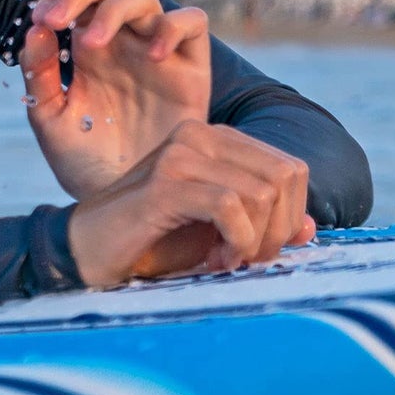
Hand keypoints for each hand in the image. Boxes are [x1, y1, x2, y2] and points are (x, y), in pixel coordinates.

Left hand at [21, 0, 209, 198]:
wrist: (128, 206)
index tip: (40, 18)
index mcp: (88, 43)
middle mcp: (124, 38)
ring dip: (114, 8)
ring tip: (93, 42)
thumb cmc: (87, 165)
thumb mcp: (51, 120)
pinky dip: (173, 27)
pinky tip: (152, 55)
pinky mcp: (191, 70)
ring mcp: (158, 50)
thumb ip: (39, 74)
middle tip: (56, 16)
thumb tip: (35, 28)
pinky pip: (193, 24)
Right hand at [66, 120, 316, 286]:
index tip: (256, 249)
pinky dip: (236, 242)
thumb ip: (261, 224)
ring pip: (263, 191)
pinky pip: (231, 207)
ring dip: (255, 241)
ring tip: (224, 261)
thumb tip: (310, 227)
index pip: (291, 168)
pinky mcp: (166, 182)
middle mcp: (200, 133)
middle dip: (278, 229)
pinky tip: (214, 260)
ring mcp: (182, 153)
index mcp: (216, 138)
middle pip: (286, 176)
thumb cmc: (149, 242)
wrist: (84, 251)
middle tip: (246, 259)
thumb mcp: (216, 233)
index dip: (289, 217)